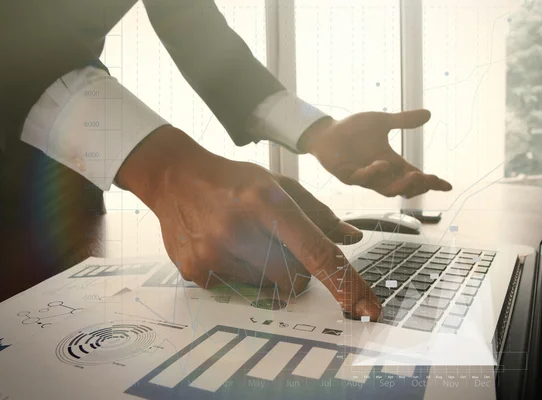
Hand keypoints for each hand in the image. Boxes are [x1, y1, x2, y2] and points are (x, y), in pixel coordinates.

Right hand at [116, 126, 381, 320]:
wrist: (174, 179)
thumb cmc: (233, 181)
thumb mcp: (279, 185)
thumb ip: (320, 214)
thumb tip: (352, 238)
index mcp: (267, 202)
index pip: (315, 251)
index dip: (345, 283)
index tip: (367, 307)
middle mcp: (239, 230)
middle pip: (295, 280)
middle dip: (297, 270)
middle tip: (276, 244)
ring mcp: (214, 255)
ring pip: (268, 289)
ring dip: (267, 272)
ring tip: (245, 241)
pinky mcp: (197, 273)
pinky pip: (239, 291)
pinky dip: (242, 275)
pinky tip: (224, 247)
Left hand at [298, 110, 451, 197]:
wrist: (326, 132)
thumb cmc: (353, 129)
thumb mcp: (382, 122)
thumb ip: (403, 121)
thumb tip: (428, 114)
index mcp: (391, 162)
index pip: (415, 176)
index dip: (431, 182)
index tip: (447, 186)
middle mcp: (380, 173)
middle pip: (404, 187)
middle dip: (419, 186)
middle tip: (430, 179)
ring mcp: (364, 176)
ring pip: (387, 189)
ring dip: (402, 185)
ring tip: (415, 176)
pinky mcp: (347, 175)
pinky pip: (363, 179)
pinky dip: (374, 172)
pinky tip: (383, 163)